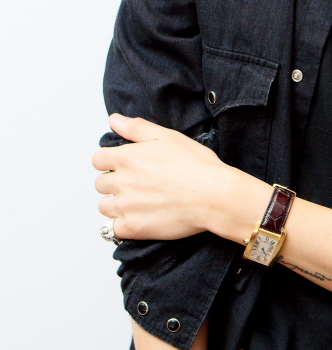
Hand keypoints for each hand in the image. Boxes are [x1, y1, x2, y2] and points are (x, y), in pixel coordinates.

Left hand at [92, 114, 258, 241]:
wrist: (214, 196)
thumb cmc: (196, 165)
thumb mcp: (167, 136)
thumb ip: (136, 128)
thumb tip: (114, 120)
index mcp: (127, 157)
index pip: (98, 160)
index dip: (109, 161)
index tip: (122, 166)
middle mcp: (121, 182)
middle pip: (100, 183)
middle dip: (113, 183)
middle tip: (135, 184)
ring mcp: (125, 206)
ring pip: (104, 206)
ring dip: (115, 204)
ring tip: (137, 203)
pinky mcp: (133, 228)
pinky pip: (113, 229)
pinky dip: (121, 225)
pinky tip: (137, 219)